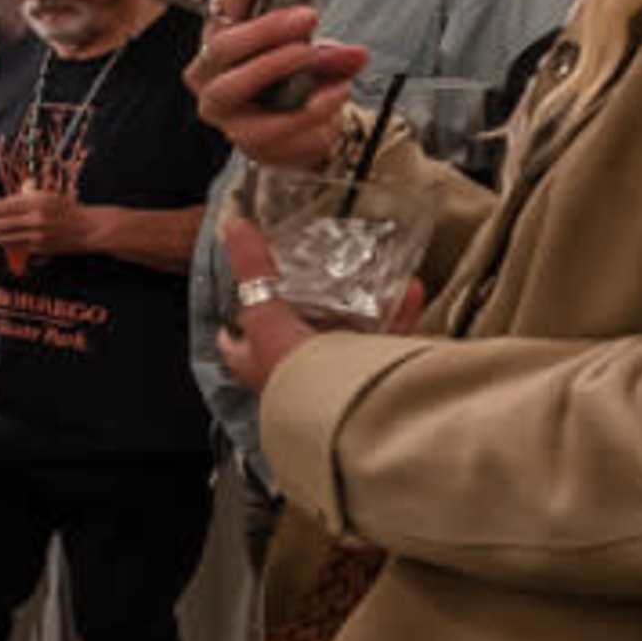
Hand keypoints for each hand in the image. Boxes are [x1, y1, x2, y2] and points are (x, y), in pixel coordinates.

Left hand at [0, 189, 98, 264]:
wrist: (88, 228)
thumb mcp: (46, 195)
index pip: (0, 207)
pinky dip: (5, 244)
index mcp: (35, 201)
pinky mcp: (38, 249)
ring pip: (3, 238)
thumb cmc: (65, 208)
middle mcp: (34, 219)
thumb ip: (24, 197)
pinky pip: (14, 247)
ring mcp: (36, 236)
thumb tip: (0, 203)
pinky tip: (2, 241)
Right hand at [193, 0, 370, 170]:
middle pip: (223, 44)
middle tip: (306, 16)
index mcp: (221, 36)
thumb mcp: (315, 56)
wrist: (300, 136)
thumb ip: (333, 54)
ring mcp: (221, 107)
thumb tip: (356, 54)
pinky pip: (270, 123)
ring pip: (233, 82)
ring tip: (310, 54)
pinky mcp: (242, 138)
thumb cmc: (293, 86)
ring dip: (274, 64)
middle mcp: (209, 71)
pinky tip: (336, 93)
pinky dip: (307, 108)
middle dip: (266, 28)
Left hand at [214, 214, 429, 393]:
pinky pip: (386, 341)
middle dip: (309, 309)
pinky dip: (398, 315)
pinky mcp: (372, 377)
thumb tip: (234, 230)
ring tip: (370, 280)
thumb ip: (254, 270)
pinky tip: (409, 292)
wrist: (346, 410)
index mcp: (261, 363)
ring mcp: (334, 377)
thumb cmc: (296, 373)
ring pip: (345, 337)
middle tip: (317, 281)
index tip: (235, 306)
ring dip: (360, 307)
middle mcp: (295, 374)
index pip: (236, 345)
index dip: (232, 327)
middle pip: (295, 336)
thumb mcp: (265, 313)